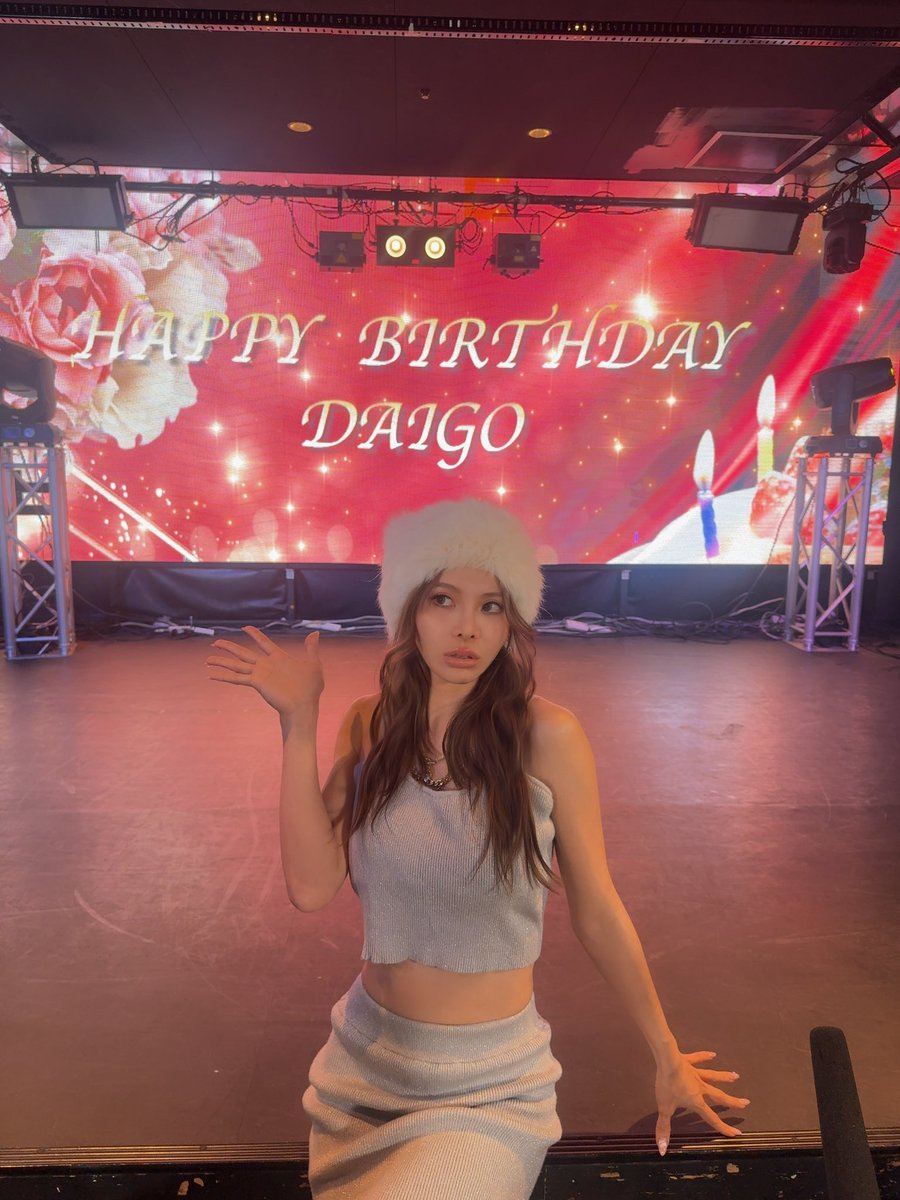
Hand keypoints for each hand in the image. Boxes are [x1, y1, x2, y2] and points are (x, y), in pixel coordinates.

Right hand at [206, 626, 323, 716]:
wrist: (305, 705)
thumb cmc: (311, 688)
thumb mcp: (314, 664)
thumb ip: (311, 648)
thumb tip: (315, 632)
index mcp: (279, 658)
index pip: (264, 643)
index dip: (255, 635)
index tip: (245, 627)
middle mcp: (266, 665)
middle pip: (243, 653)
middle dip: (229, 647)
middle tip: (215, 642)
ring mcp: (260, 674)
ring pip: (236, 664)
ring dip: (221, 661)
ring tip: (207, 658)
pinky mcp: (256, 683)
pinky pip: (236, 678)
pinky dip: (223, 676)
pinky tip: (211, 675)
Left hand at [654, 1050, 748, 1155]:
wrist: (667, 1060)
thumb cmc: (667, 1085)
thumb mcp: (664, 1109)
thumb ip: (664, 1128)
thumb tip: (663, 1150)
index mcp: (696, 1101)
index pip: (711, 1118)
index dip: (723, 1127)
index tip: (736, 1133)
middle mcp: (700, 1087)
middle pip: (719, 1096)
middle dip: (732, 1101)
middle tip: (746, 1103)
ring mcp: (695, 1073)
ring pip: (713, 1076)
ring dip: (724, 1077)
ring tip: (736, 1076)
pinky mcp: (688, 1061)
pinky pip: (698, 1059)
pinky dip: (705, 1056)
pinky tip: (713, 1054)